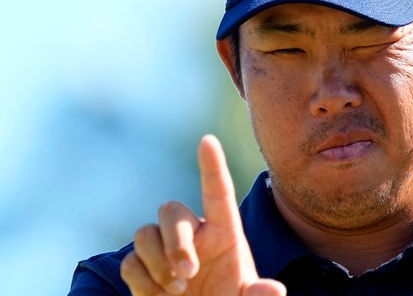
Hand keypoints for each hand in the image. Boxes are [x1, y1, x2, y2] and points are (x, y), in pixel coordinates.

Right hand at [120, 135, 285, 295]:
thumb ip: (258, 295)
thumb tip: (275, 290)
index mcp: (225, 234)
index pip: (217, 193)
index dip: (212, 166)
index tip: (208, 140)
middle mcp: (194, 235)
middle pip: (171, 211)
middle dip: (175, 241)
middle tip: (189, 272)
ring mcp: (165, 250)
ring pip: (144, 233)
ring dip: (157, 262)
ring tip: (177, 289)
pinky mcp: (142, 269)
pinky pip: (130, 262)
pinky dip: (142, 281)